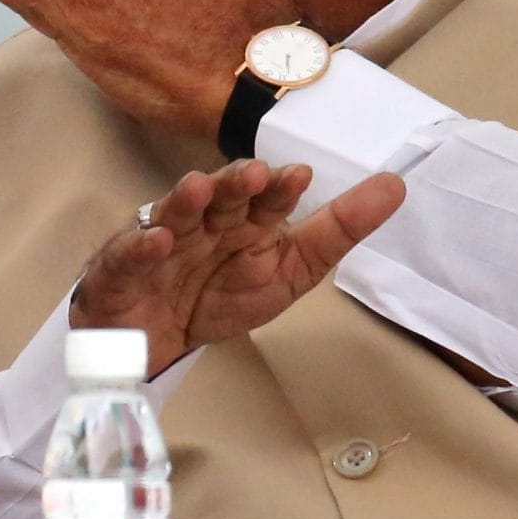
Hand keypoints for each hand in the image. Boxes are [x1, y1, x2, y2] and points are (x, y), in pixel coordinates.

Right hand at [69, 159, 406, 376]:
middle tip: (253, 176)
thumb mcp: (290, 272)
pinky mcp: (122, 267)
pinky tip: (158, 243)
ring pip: (173, 214)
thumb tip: (396, 186)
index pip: (265, 197)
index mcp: (244, 222)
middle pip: (218, 197)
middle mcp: (203, 222)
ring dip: (185, 201)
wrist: (153, 342)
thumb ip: (337, 230)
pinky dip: (141, 248)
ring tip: (198, 190)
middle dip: (233, 184)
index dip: (279, 187)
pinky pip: (129, 255)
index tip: (300, 177)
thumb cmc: (219, 298)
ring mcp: (161, 241)